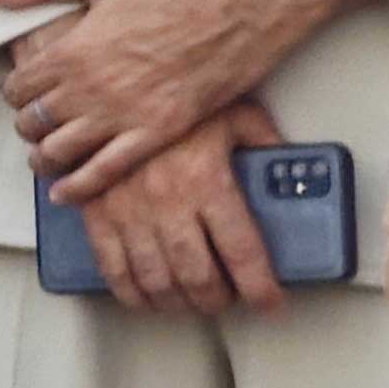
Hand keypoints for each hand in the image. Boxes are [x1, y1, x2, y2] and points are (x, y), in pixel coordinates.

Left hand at [0, 0, 354, 199]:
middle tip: (34, 123)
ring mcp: (123, 113)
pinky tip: (65, 193)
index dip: (15, 92)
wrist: (244, 5)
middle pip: (34, 121)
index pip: (18, 87)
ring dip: (45, 157)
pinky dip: (79, 186)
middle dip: (28, 124)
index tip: (23, 91)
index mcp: (73, 49)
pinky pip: (105, 171)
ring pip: (61, 151)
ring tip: (45, 156)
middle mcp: (91, 87)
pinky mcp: (157, 132)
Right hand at [70, 106, 289, 317]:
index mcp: (208, 182)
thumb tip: (291, 166)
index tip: (270, 303)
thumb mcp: (233, 113)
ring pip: (156, 279)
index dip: (260, 288)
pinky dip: (129, 293)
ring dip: (176, 302)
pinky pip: (111, 266)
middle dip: (217, 300)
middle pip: (198, 276)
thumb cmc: (171, 96)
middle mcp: (169, 203)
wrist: (109, 84)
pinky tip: (144, 298)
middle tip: (227, 300)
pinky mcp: (97, 213)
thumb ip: (264, 143)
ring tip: (189, 303)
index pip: (242, 252)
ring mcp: (129, 211)